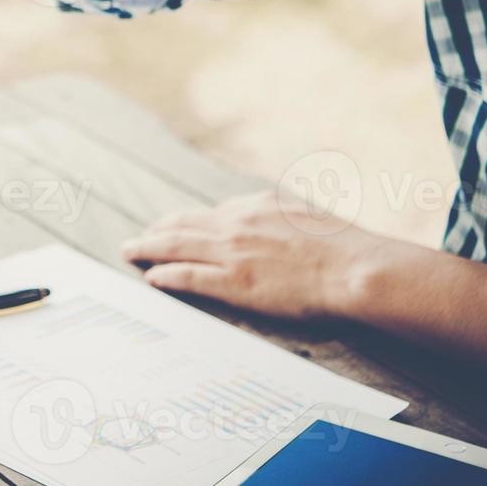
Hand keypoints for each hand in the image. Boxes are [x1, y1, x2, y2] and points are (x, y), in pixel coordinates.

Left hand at [121, 191, 395, 320]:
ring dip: (148, 248)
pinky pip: (188, 275)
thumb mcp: (311, 216)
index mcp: (257, 205)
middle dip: (157, 230)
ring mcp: (232, 252)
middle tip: (139, 237)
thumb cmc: (346, 247)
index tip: (177, 226)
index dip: (190, 221)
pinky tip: (151, 277)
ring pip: (176, 246)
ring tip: (130, 251)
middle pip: (184, 223)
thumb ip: (284, 215)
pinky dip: (165, 275)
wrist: (356, 268)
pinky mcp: (233, 281)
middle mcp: (237, 223)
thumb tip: (275, 214)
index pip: (213, 212)